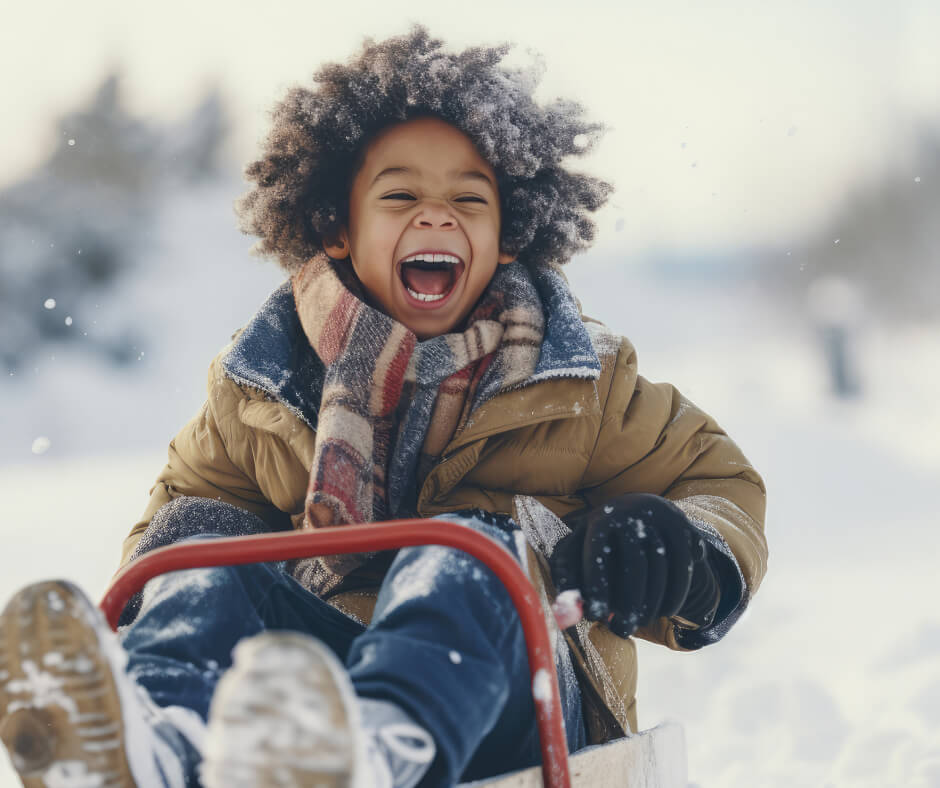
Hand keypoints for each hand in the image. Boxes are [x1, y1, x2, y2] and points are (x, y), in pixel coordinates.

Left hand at [549, 493, 720, 637]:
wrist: (639, 509)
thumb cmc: (600, 541)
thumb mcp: (579, 550)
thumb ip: (568, 580)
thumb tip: (563, 613)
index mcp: (601, 519)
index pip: (597, 553)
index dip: (596, 586)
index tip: (594, 616)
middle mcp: (632, 513)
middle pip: (635, 564)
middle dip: (629, 604)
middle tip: (622, 631)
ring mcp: (661, 518)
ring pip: (663, 569)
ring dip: (653, 603)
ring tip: (640, 622)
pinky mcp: (683, 527)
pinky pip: (684, 567)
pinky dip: (676, 594)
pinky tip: (665, 611)